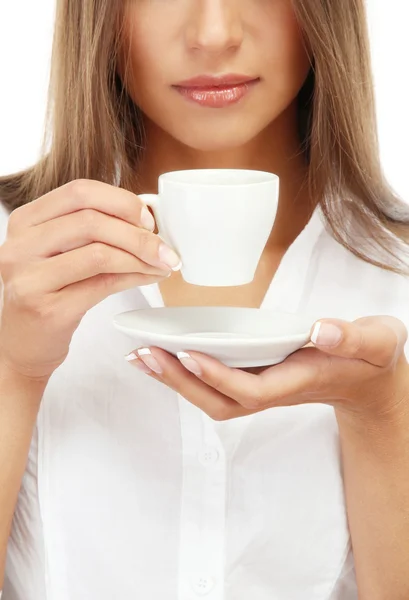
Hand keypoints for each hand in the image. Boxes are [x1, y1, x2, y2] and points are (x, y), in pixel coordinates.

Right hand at [0, 179, 180, 380]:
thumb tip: (146, 218)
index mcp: (25, 221)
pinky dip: (135, 278)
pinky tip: (149, 277)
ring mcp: (31, 279)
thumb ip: (90, 230)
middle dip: (138, 233)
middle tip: (165, 247)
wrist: (23, 344)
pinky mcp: (49, 309)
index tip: (148, 218)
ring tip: (162, 264)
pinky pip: (104, 285)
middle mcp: (21, 246)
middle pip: (92, 221)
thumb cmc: (48, 293)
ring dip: (141, 257)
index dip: (121, 201)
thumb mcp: (59, 252)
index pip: (79, 192)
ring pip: (100, 253)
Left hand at [127, 316, 408, 421]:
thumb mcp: (376, 341)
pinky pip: (214, 384)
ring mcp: (263, 388)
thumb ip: (354, 337)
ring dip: (176, 380)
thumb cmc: (371, 357)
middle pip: (220, 401)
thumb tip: (323, 329)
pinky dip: (186, 373)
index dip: (219, 377)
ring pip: (212, 397)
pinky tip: (164, 355)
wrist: (368, 378)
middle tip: (145, 355)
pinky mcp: (255, 379)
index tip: (188, 354)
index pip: (252, 389)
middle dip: (181, 383)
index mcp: (299, 380)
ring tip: (141, 356)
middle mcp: (274, 390)